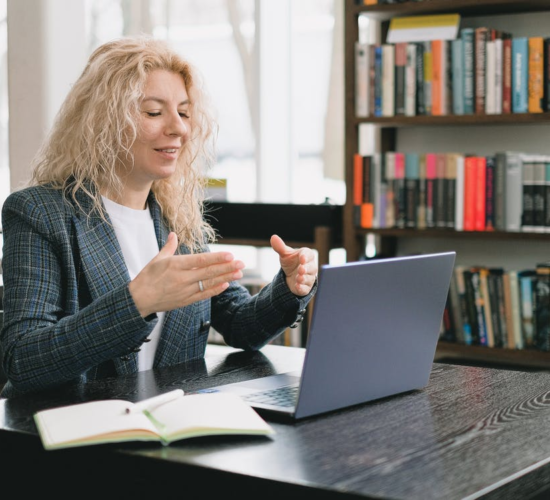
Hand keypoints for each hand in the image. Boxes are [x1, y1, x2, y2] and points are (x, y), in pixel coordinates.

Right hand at [129, 232, 244, 316]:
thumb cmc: (147, 278)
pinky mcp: (186, 301)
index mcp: (175, 265)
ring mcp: (185, 290)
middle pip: (209, 272)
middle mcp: (182, 278)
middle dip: (227, 267)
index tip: (230, 255)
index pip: (200, 260)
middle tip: (242, 263)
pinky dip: (215, 290)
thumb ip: (169, 247)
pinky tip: (226, 284)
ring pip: (209, 283)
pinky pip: (203, 295)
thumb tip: (173, 234)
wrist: (138, 300)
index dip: (216, 258)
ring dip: (225, 278)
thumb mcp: (156, 259)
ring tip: (239, 273)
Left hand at [270, 234, 316, 295]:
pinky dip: (302, 288)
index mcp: (306, 256)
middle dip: (306, 268)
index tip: (302, 258)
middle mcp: (310, 267)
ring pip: (309, 278)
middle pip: (311, 267)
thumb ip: (280, 247)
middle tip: (301, 269)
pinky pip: (306, 288)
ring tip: (298, 278)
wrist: (290, 276)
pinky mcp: (306, 288)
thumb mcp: (285, 255)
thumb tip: (273, 237)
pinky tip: (297, 286)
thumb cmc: (291, 263)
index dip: (306, 257)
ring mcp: (309, 278)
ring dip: (304, 278)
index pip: (308, 254)